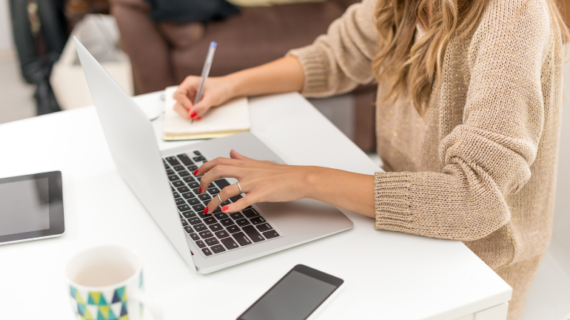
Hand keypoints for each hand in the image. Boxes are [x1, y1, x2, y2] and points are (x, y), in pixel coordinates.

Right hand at [172, 76, 235, 119]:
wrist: (228, 88)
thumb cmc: (221, 88)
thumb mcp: (212, 97)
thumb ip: (201, 106)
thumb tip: (191, 115)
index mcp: (189, 83)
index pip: (179, 94)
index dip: (183, 102)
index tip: (191, 109)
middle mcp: (187, 89)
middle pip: (177, 102)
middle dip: (184, 110)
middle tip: (193, 117)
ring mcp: (189, 96)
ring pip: (180, 107)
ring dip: (187, 113)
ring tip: (198, 117)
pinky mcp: (192, 102)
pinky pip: (187, 110)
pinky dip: (191, 114)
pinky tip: (199, 116)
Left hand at [195, 150, 312, 213]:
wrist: (299, 179)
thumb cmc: (282, 173)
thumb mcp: (260, 163)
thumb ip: (244, 159)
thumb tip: (232, 153)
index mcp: (245, 165)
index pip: (219, 161)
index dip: (205, 166)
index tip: (197, 173)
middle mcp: (247, 172)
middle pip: (218, 171)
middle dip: (204, 181)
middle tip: (200, 191)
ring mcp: (253, 183)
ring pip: (227, 189)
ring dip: (214, 200)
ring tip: (208, 208)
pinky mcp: (261, 194)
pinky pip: (243, 201)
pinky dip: (232, 207)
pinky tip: (224, 211)